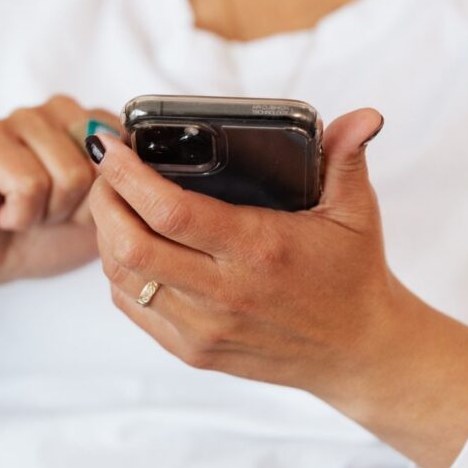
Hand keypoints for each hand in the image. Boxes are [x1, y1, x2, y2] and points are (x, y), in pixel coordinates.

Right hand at [0, 94, 119, 326]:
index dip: (109, 197)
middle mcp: (59, 110)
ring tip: (26, 211)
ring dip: (49, 212)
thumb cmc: (44, 235)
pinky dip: (20, 215)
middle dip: (80, 206)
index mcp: (92, 121)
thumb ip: (128, 186)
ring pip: (69, 174)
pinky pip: (29, 183)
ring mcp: (20, 117)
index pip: (131, 153)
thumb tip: (136, 165)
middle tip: (48, 212)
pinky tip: (4, 212)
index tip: (80, 208)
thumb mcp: (104, 215)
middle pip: (103, 165)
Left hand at [88, 108, 467, 467]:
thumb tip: (364, 114)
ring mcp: (205, 328)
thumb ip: (347, 157)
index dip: (127, 176)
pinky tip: (128, 246)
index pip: (171, 212)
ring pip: (123, 279)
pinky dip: (119, 274)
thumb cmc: (353, 274)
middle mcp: (226, 293)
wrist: (359, 353)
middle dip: (104, 201)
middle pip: (130, 246)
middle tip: (106, 171)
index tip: (110, 145)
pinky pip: (133, 309)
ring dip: (105, 235)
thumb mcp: (356, 211)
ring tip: (113, 203)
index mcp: (259, 249)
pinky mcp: (194, 352)